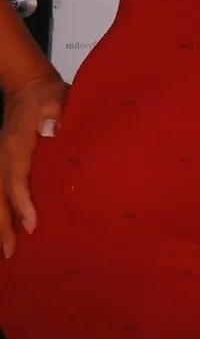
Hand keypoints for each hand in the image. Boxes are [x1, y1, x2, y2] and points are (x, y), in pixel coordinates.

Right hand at [0, 72, 68, 258]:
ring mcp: (1, 160)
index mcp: (17, 144)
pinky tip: (7, 230)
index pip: (16, 177)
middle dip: (4, 224)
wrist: (28, 86)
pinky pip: (0, 191)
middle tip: (10, 252)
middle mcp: (4, 156)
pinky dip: (2, 210)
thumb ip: (53, 110)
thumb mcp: (54, 96)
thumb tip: (51, 130)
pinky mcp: (5, 164)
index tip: (32, 223)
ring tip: (6, 250)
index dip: (23, 202)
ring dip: (0, 222)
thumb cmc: (46, 94)